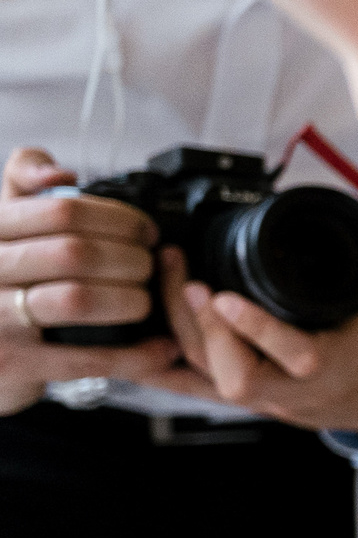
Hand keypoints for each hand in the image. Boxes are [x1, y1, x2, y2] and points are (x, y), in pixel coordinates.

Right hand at [0, 148, 184, 412]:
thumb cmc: (7, 274)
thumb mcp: (7, 220)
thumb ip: (26, 178)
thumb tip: (60, 174)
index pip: (63, 212)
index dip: (119, 219)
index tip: (146, 232)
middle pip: (76, 253)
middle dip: (131, 260)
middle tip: (151, 268)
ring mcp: (0, 320)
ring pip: (77, 300)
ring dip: (130, 300)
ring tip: (147, 302)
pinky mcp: (17, 363)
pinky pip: (86, 358)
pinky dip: (133, 354)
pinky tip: (160, 348)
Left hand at [153, 235, 357, 433]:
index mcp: (336, 363)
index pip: (298, 357)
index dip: (258, 330)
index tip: (227, 297)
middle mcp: (294, 387)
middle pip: (237, 377)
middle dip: (205, 330)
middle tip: (191, 283)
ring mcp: (263, 394)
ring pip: (209, 379)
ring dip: (182, 332)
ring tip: (175, 283)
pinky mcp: (240, 394)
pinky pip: (192, 388)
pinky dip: (158, 367)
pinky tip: (134, 346)